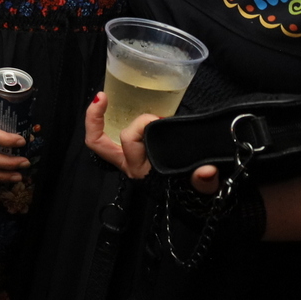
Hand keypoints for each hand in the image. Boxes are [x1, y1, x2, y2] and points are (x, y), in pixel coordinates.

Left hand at [83, 92, 217, 191]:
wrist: (190, 202)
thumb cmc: (191, 192)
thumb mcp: (201, 189)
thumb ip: (205, 182)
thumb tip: (206, 171)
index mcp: (142, 170)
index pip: (130, 140)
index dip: (140, 124)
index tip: (157, 116)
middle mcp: (129, 165)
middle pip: (99, 144)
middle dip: (94, 120)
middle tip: (102, 97)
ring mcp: (125, 161)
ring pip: (101, 141)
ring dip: (100, 120)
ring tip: (105, 99)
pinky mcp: (128, 156)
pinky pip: (109, 139)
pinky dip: (108, 123)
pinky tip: (115, 107)